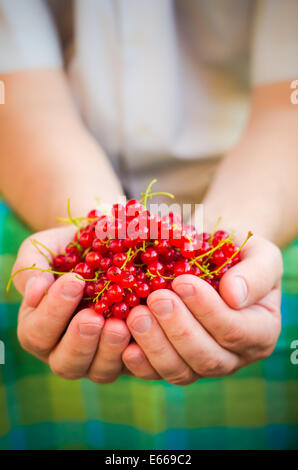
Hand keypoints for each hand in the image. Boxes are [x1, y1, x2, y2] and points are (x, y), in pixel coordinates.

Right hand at [12, 227, 130, 382]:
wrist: (107, 247)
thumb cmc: (69, 248)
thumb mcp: (45, 247)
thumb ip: (33, 266)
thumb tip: (35, 291)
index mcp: (39, 328)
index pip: (37, 332)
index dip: (53, 311)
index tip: (73, 282)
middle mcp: (65, 350)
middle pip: (66, 362)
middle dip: (80, 340)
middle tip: (93, 317)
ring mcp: (98, 358)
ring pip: (100, 371)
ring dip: (109, 350)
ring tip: (121, 325)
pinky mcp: (128, 359)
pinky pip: (134, 367)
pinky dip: (140, 356)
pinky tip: (144, 336)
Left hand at [122, 235, 281, 384]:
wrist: (210, 259)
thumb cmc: (236, 254)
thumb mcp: (258, 254)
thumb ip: (255, 274)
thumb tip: (234, 296)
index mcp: (259, 331)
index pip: (236, 331)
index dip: (208, 310)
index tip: (183, 282)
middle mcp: (233, 356)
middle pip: (207, 358)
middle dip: (179, 329)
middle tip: (156, 298)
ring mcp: (200, 364)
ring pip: (180, 371)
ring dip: (155, 346)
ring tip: (136, 315)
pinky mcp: (172, 363)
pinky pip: (156, 372)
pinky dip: (139, 361)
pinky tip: (125, 343)